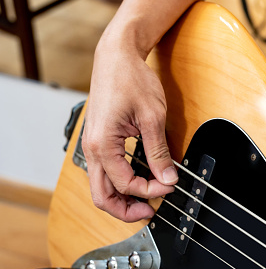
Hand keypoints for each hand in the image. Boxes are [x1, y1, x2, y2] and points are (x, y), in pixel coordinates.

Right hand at [82, 47, 177, 221]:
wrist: (116, 57)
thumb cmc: (130, 79)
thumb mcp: (152, 117)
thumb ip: (159, 152)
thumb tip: (168, 178)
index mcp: (102, 145)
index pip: (125, 184)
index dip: (150, 191)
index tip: (170, 186)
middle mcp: (91, 149)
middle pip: (102, 196)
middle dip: (127, 210)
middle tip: (151, 211)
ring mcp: (93, 146)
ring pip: (101, 187)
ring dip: (123, 198)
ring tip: (147, 200)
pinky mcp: (99, 142)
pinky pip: (105, 172)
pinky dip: (120, 183)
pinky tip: (140, 180)